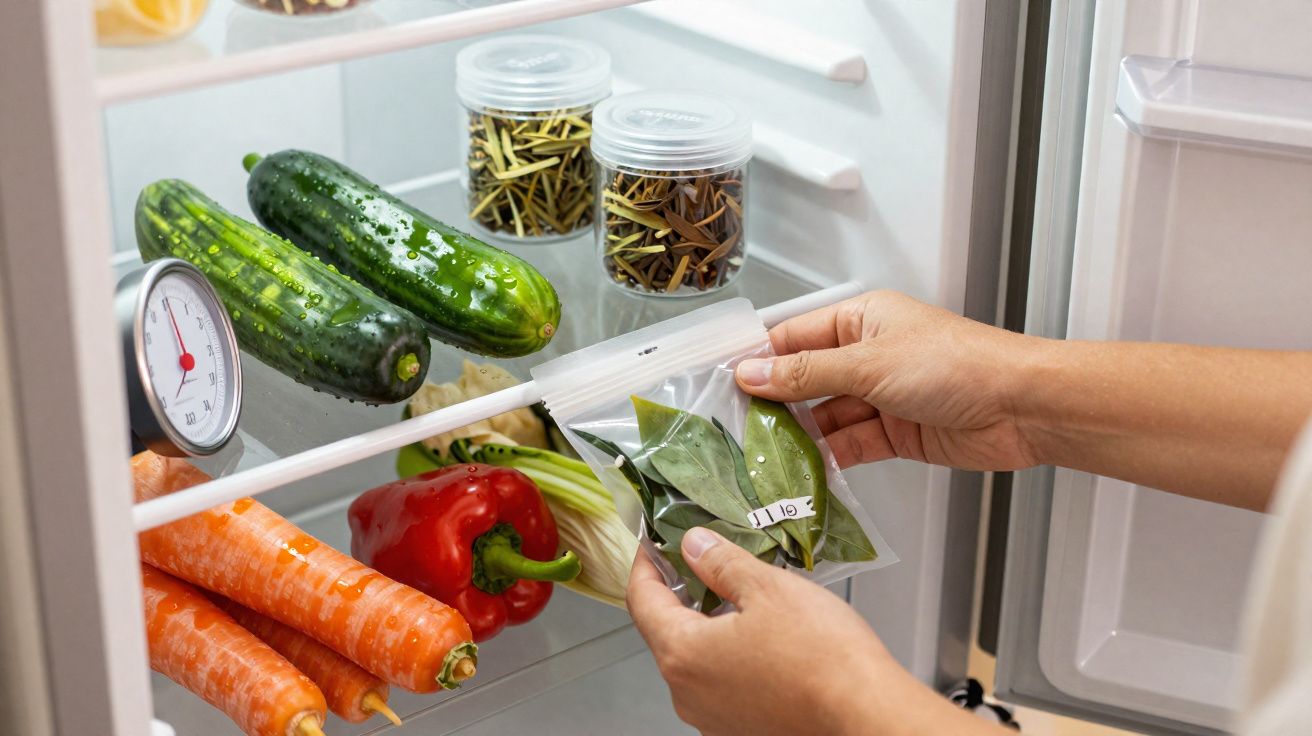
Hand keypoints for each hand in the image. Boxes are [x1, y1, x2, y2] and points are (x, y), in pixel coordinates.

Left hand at [628, 527, 1003, 735]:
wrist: (865, 715)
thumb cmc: (819, 654)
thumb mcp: (767, 587)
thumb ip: (721, 563)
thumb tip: (693, 546)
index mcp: (682, 654)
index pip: (642, 601)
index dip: (644, 566)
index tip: (650, 543)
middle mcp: (687, 694)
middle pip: (666, 632)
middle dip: (679, 593)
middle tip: (697, 560)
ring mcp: (713, 718)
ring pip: (696, 659)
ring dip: (707, 625)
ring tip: (737, 594)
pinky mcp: (741, 729)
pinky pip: (721, 683)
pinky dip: (728, 655)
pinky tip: (759, 636)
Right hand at [736, 290, 1040, 471]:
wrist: (1023, 407)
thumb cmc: (958, 365)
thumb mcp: (869, 364)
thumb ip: (806, 374)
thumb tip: (751, 373)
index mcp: (859, 319)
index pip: (792, 338)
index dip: (757, 362)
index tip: (721, 387)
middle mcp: (867, 355)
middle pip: (804, 381)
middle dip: (774, 406)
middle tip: (734, 432)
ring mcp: (881, 396)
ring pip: (824, 418)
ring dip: (799, 439)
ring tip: (764, 461)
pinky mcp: (896, 433)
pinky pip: (850, 445)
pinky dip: (828, 461)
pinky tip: (805, 475)